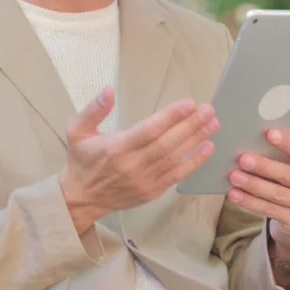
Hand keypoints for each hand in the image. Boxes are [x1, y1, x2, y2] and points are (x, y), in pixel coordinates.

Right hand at [59, 87, 219, 232]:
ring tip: (213, 124)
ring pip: (175, 158)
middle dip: (190, 126)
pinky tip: (207, 148)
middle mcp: (132, 166)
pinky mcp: (152, 192)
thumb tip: (109, 91)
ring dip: (196, 140)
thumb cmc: (82, 161)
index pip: (149, 130)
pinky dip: (194, 162)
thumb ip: (93, 110)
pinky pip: (177, 176)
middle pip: (167, 143)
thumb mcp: (76, 131)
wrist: (82, 199)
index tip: (189, 104)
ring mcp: (144, 181)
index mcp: (116, 148)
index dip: (171, 117)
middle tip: (209, 110)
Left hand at [228, 129, 289, 255]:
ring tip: (234, 177)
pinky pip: (271, 210)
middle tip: (243, 159)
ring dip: (253, 185)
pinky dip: (251, 202)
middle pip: (288, 176)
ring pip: (278, 194)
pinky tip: (235, 195)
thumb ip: (285, 160)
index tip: (269, 133)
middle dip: (264, 167)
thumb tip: (254, 144)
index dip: (288, 143)